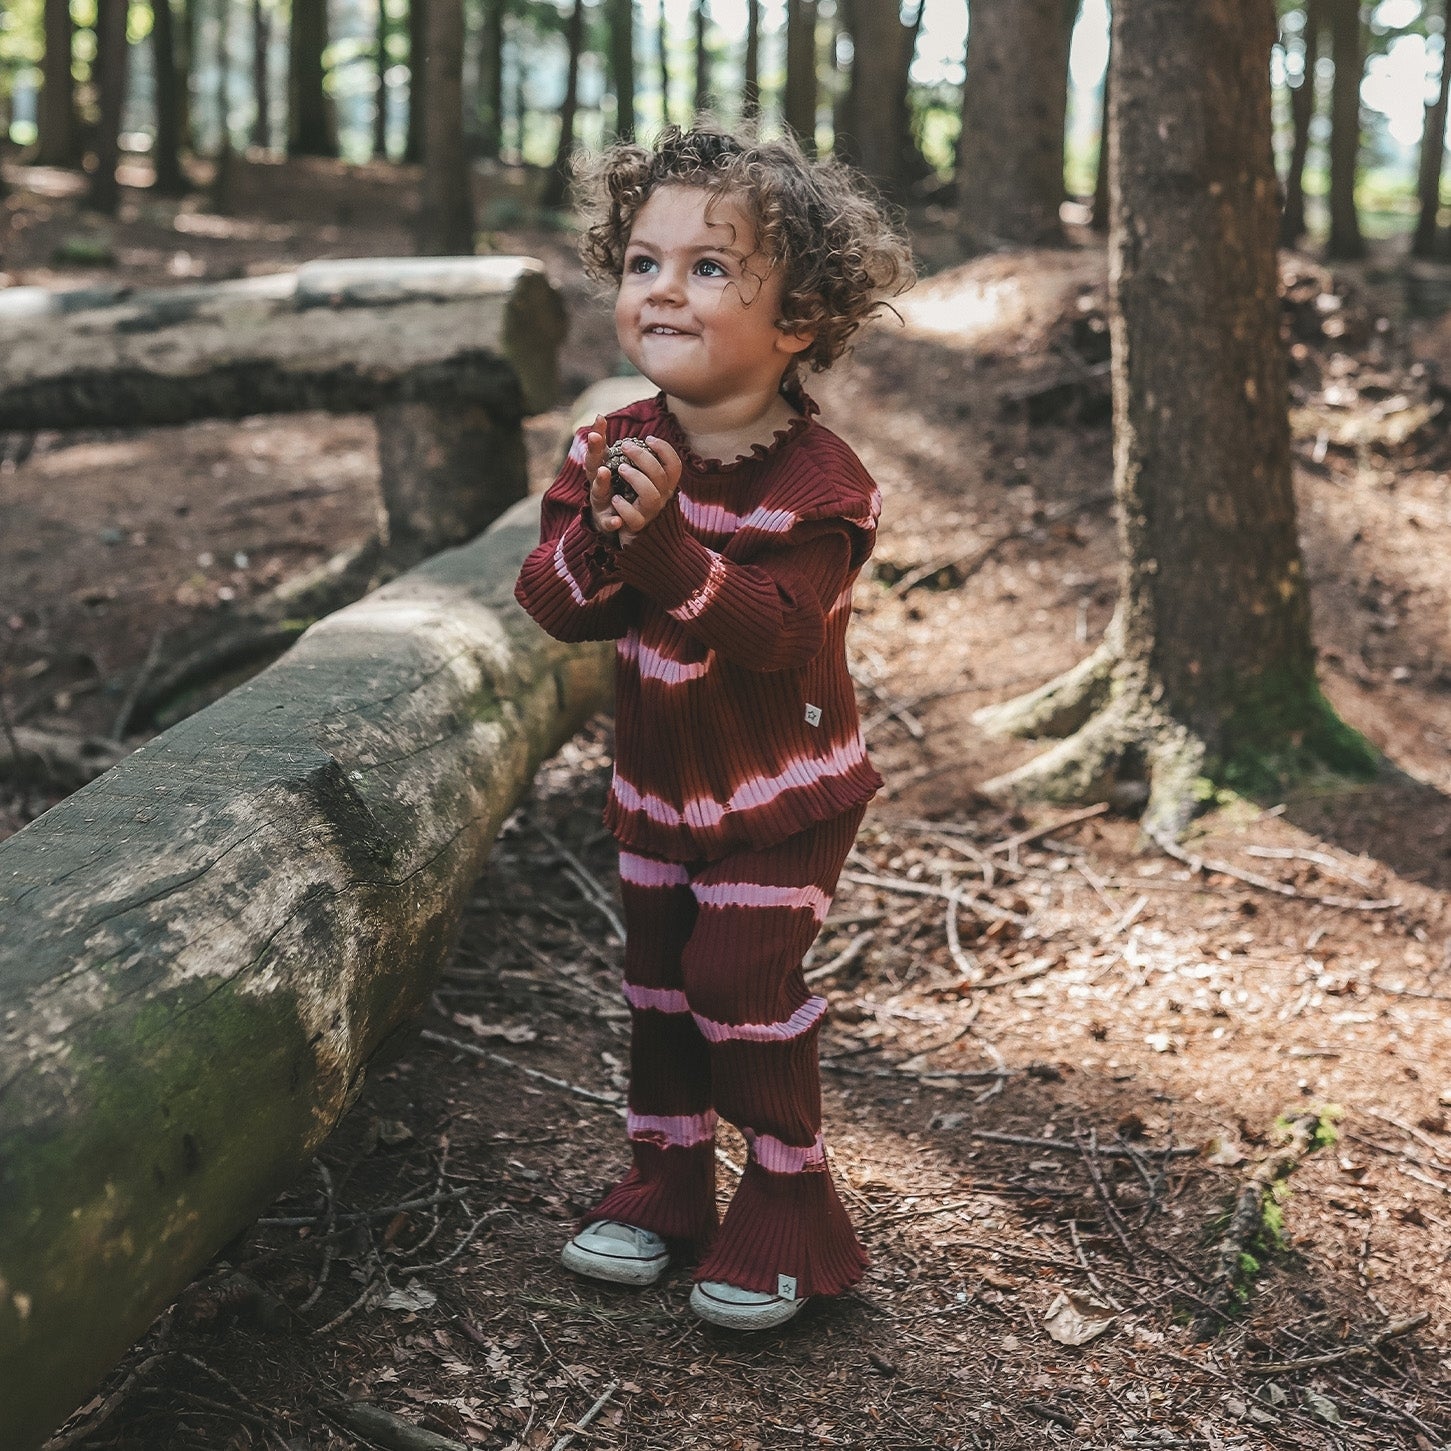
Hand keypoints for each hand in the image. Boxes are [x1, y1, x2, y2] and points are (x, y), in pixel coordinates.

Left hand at [586, 422, 680, 545]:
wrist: (618, 529)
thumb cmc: (618, 492)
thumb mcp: (612, 468)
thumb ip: (605, 446)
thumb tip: (597, 416)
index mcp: (660, 483)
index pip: (674, 465)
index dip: (665, 450)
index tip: (647, 439)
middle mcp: (659, 497)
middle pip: (661, 476)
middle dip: (643, 457)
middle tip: (625, 446)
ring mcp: (647, 512)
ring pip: (651, 496)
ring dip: (636, 479)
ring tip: (620, 469)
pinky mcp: (633, 527)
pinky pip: (634, 519)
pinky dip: (624, 509)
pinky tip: (615, 499)